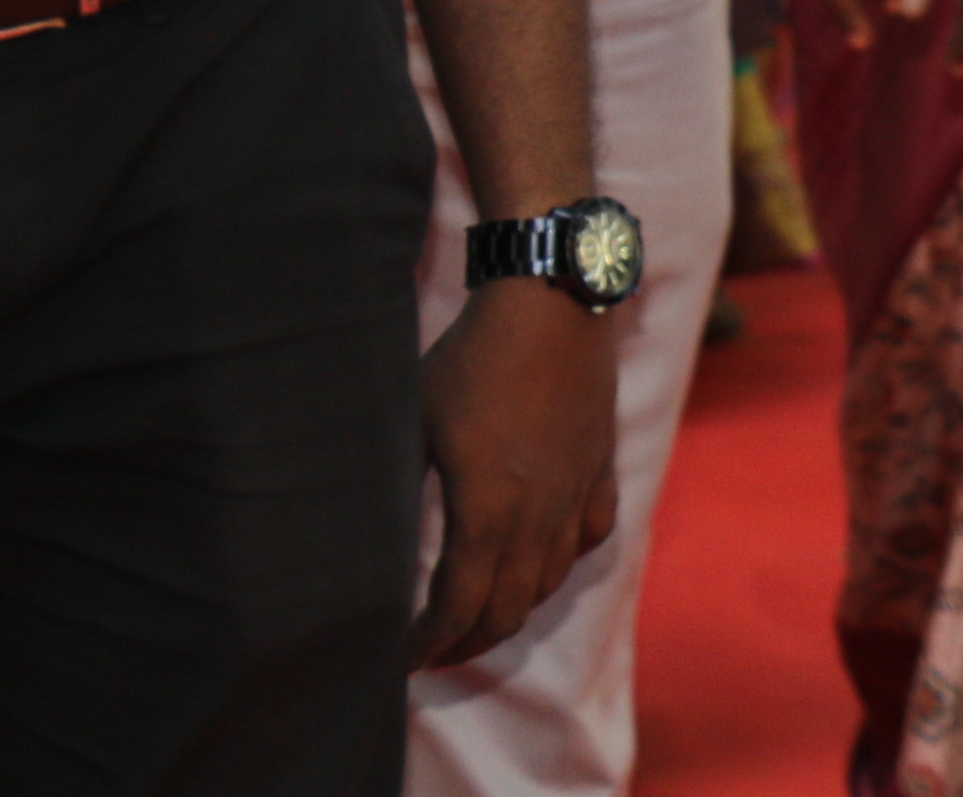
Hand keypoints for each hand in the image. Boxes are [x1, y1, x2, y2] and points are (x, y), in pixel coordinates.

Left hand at [410, 280, 616, 670]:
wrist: (550, 303)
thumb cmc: (469, 361)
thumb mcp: (412, 425)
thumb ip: (399, 493)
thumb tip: (362, 541)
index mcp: (486, 515)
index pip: (457, 610)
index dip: (427, 645)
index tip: (400, 659)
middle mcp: (537, 519)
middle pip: (507, 611)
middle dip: (467, 642)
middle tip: (434, 650)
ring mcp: (575, 494)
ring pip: (549, 581)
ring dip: (512, 609)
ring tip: (480, 614)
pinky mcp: (600, 466)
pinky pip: (589, 537)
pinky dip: (562, 562)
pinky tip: (542, 559)